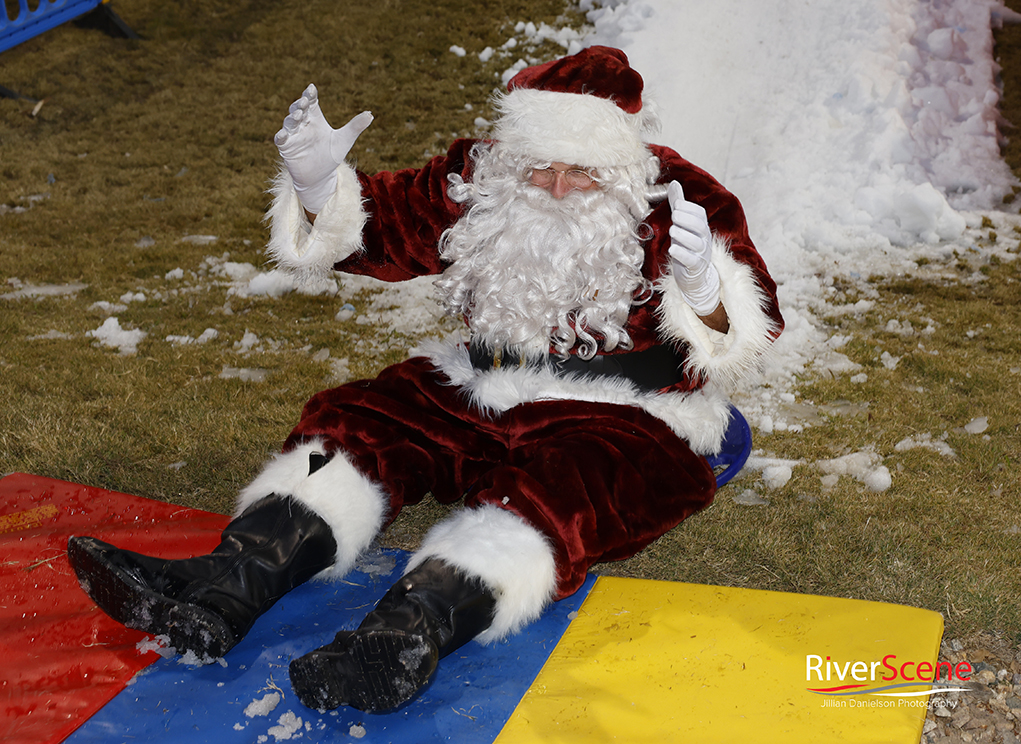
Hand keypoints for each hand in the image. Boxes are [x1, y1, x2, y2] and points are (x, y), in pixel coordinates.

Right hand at [274, 84, 372, 214]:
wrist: (320, 176)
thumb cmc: (331, 156)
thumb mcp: (344, 140)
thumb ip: (355, 126)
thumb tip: (371, 114)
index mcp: (315, 118)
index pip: (311, 102)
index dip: (310, 94)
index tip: (311, 88)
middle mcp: (303, 124)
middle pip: (298, 109)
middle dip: (300, 104)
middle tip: (305, 101)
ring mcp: (293, 135)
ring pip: (289, 122)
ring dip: (292, 117)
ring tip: (299, 115)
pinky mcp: (286, 147)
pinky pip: (281, 139)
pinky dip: (281, 136)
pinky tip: (283, 135)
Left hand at [667, 181, 720, 315]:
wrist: (694, 276)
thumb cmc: (687, 246)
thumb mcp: (682, 224)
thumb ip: (679, 205)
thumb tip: (675, 183)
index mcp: (701, 227)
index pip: (699, 214)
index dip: (690, 208)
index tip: (678, 205)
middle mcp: (704, 239)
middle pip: (700, 227)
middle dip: (688, 220)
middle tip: (674, 215)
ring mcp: (701, 254)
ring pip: (696, 244)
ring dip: (684, 236)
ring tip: (672, 230)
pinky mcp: (695, 268)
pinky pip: (692, 260)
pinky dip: (682, 254)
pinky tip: (672, 250)